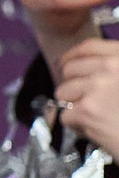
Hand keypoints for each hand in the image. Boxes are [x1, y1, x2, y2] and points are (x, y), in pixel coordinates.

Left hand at [54, 38, 118, 156]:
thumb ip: (114, 69)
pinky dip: (77, 126)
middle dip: (71, 85)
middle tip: (82, 98)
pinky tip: (94, 129)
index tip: (65, 63)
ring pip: (63, 92)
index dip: (72, 55)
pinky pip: (65, 115)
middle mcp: (110, 68)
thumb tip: (85, 66)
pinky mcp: (86, 110)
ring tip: (94, 115)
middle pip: (70, 69)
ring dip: (73, 106)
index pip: (88, 48)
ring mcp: (97, 88)